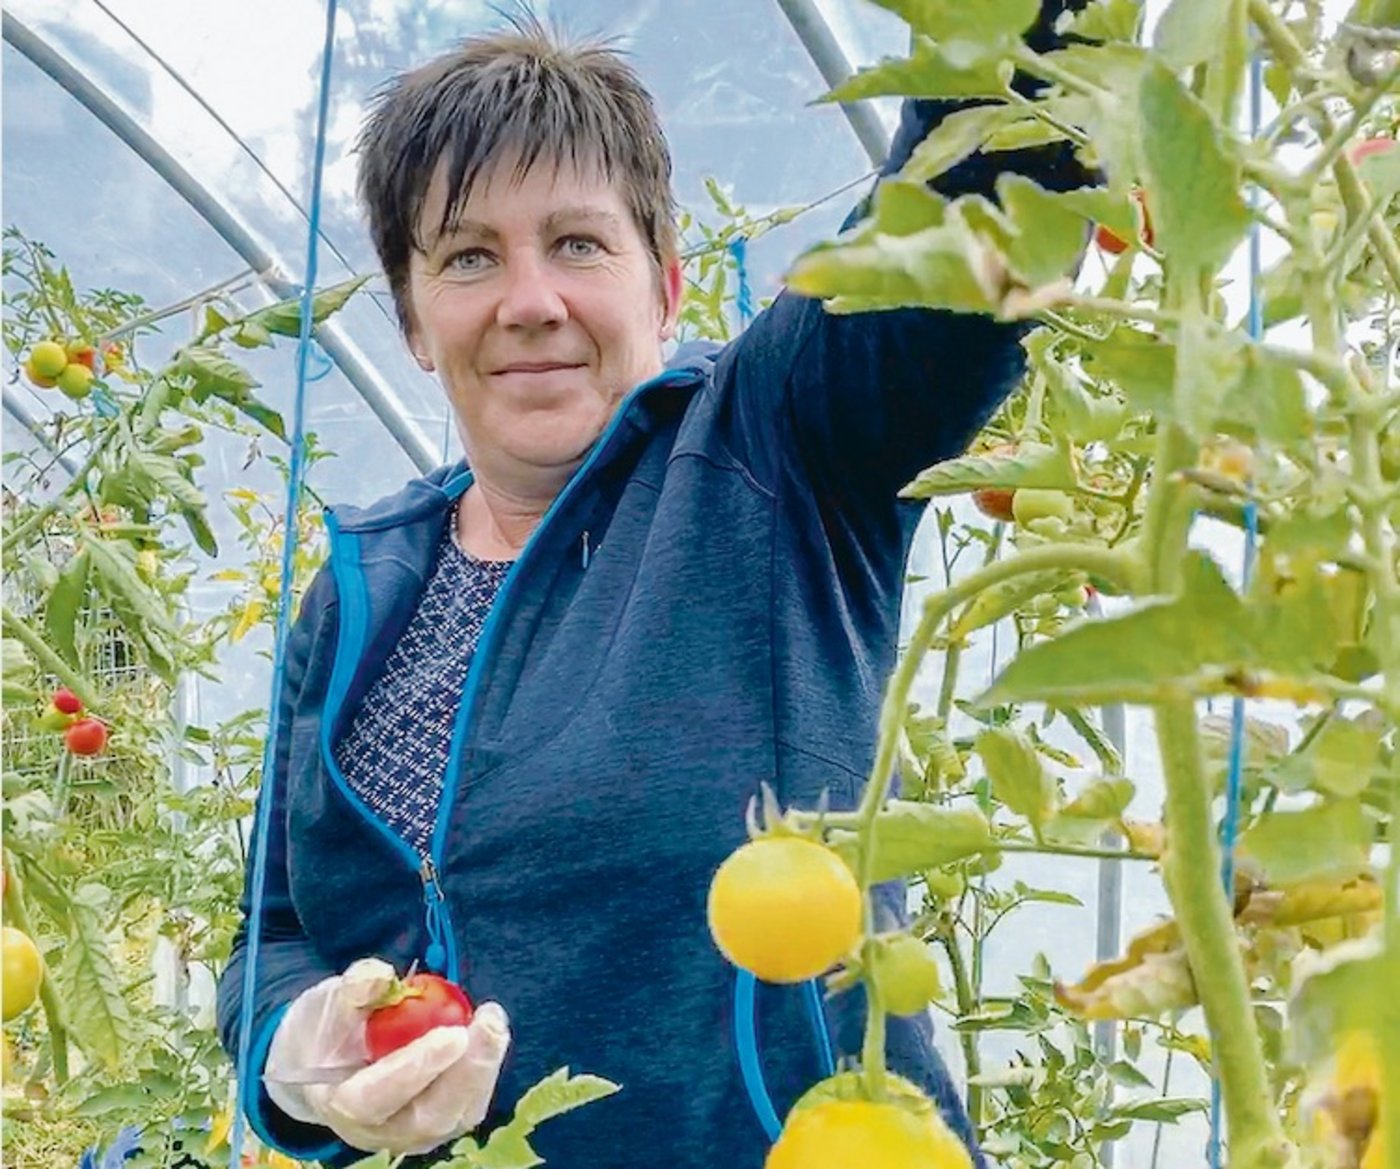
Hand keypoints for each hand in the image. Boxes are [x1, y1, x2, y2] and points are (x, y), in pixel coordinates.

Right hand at [264, 958, 511, 1155]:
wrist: (328, 1063)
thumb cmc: (329, 1029)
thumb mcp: (329, 1002)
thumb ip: (354, 990)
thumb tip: (383, 977)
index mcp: (343, 1104)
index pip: (381, 1095)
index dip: (419, 1067)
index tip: (455, 1034)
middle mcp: (379, 1131)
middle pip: (430, 1116)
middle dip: (468, 1070)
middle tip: (490, 1022)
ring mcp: (411, 1134)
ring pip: (457, 1115)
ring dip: (483, 1068)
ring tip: (492, 1020)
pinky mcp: (437, 1124)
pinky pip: (468, 1106)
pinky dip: (483, 1069)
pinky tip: (489, 1031)